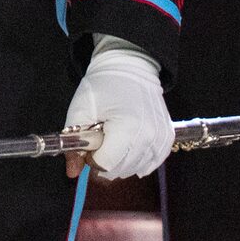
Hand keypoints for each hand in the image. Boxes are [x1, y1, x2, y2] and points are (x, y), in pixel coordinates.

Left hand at [64, 43, 173, 178]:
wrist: (130, 67)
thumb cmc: (103, 86)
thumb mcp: (80, 110)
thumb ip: (74, 143)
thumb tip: (72, 173)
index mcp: (127, 128)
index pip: (105, 164)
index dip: (92, 157)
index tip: (91, 141)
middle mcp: (148, 136)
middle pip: (120, 170)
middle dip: (106, 159)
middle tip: (102, 137)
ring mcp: (161, 138)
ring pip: (134, 169)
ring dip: (121, 160)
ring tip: (116, 136)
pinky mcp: (167, 139)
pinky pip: (150, 164)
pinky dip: (137, 159)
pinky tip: (129, 144)